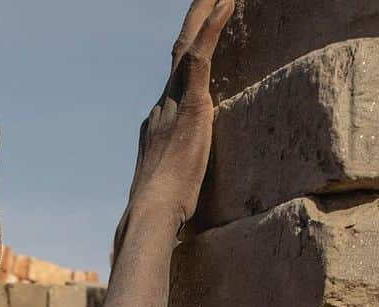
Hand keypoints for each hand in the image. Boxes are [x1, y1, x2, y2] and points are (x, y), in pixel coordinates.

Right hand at [113, 0, 234, 257]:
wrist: (151, 213)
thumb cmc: (163, 211)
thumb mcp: (173, 186)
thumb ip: (177, 177)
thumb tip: (183, 189)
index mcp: (160, 121)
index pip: (177, 78)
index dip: (189, 52)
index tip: (201, 34)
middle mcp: (163, 104)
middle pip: (180, 50)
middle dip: (195, 19)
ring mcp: (173, 102)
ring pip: (188, 43)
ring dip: (205, 11)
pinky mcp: (190, 105)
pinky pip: (200, 56)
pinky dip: (213, 28)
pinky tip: (227, 3)